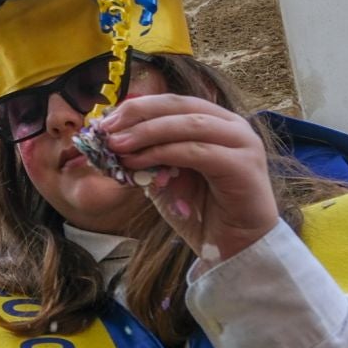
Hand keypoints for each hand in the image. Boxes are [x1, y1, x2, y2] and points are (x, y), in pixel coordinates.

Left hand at [97, 94, 279, 262]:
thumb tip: (110, 139)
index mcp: (215, 120)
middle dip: (137, 115)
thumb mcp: (164, 176)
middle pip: (178, 106)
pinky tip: (137, 162)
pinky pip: (197, 152)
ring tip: (115, 146)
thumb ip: (146, 155)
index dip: (137, 107)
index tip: (104, 121)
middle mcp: (232, 125)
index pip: (172, 102)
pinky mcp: (243, 165)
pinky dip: (163, 153)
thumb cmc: (200, 209)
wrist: (234, 245)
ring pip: (187, 124)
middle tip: (105, 129)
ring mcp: (242, 142)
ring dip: (146, 133)